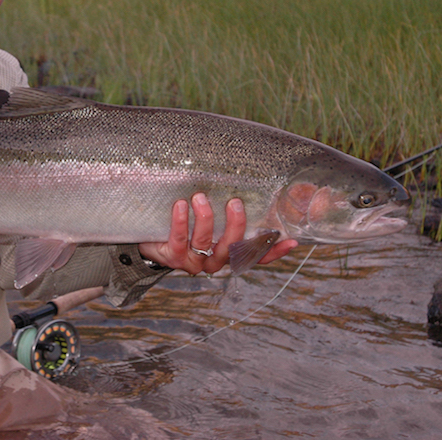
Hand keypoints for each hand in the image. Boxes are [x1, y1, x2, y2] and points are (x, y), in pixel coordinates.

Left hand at [139, 194, 297, 274]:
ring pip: (206, 242)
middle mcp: (214, 260)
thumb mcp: (210, 217)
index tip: (290, 239)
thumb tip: (246, 180)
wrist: (151, 239)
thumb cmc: (187, 223)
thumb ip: (227, 208)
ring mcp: (194, 261)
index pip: (256, 255)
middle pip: (232, 248)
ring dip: (205, 218)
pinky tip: (180, 205)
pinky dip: (181, 221)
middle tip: (235, 203)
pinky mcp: (173, 257)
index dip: (273, 250)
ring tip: (200, 197)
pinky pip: (180, 239)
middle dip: (236, 226)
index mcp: (228, 252)